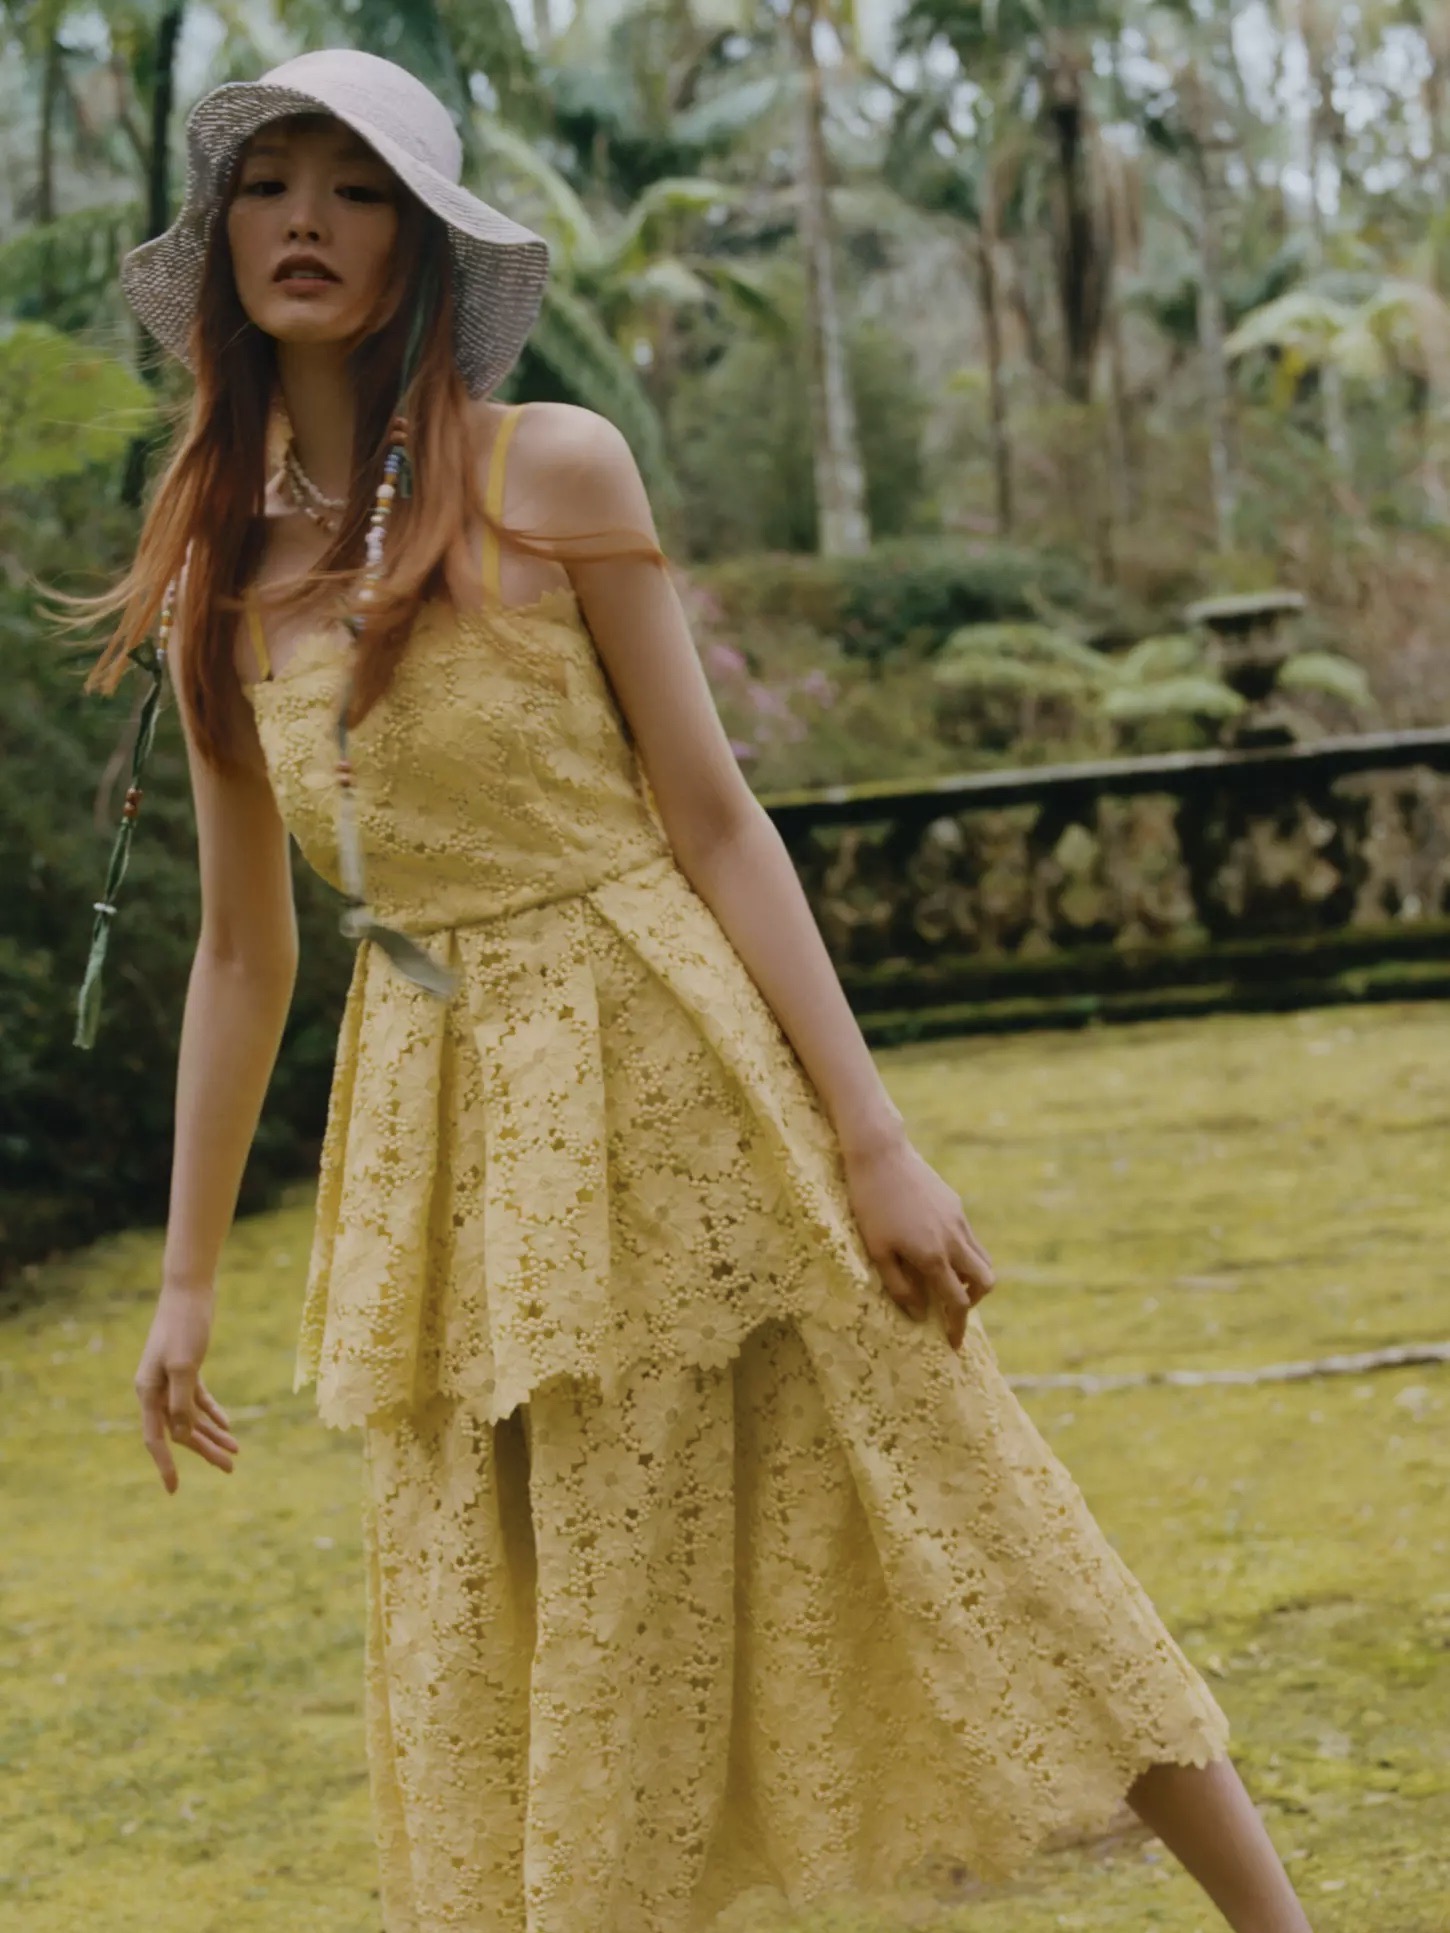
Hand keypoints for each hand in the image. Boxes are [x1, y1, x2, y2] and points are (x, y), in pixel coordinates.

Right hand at [134, 1282, 239, 1493]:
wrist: (189, 1290)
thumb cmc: (185, 1325)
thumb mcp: (185, 1365)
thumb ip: (181, 1401)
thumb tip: (182, 1434)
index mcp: (148, 1391)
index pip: (156, 1438)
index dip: (166, 1465)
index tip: (174, 1490)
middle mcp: (155, 1388)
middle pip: (180, 1430)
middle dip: (205, 1450)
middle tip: (230, 1468)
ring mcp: (170, 1378)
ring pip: (191, 1416)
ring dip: (213, 1433)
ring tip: (236, 1452)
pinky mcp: (186, 1367)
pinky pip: (197, 1399)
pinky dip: (212, 1412)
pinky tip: (228, 1424)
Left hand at [842, 1132, 995, 1350]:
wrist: (881, 1154)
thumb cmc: (870, 1204)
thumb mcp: (877, 1250)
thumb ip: (900, 1286)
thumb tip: (920, 1313)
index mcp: (933, 1257)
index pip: (956, 1303)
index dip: (957, 1327)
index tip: (953, 1345)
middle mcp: (953, 1240)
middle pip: (985, 1283)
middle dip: (974, 1302)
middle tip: (953, 1309)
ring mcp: (958, 1221)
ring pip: (982, 1259)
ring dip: (972, 1278)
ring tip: (946, 1282)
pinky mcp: (956, 1205)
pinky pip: (970, 1239)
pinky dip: (964, 1255)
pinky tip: (938, 1250)